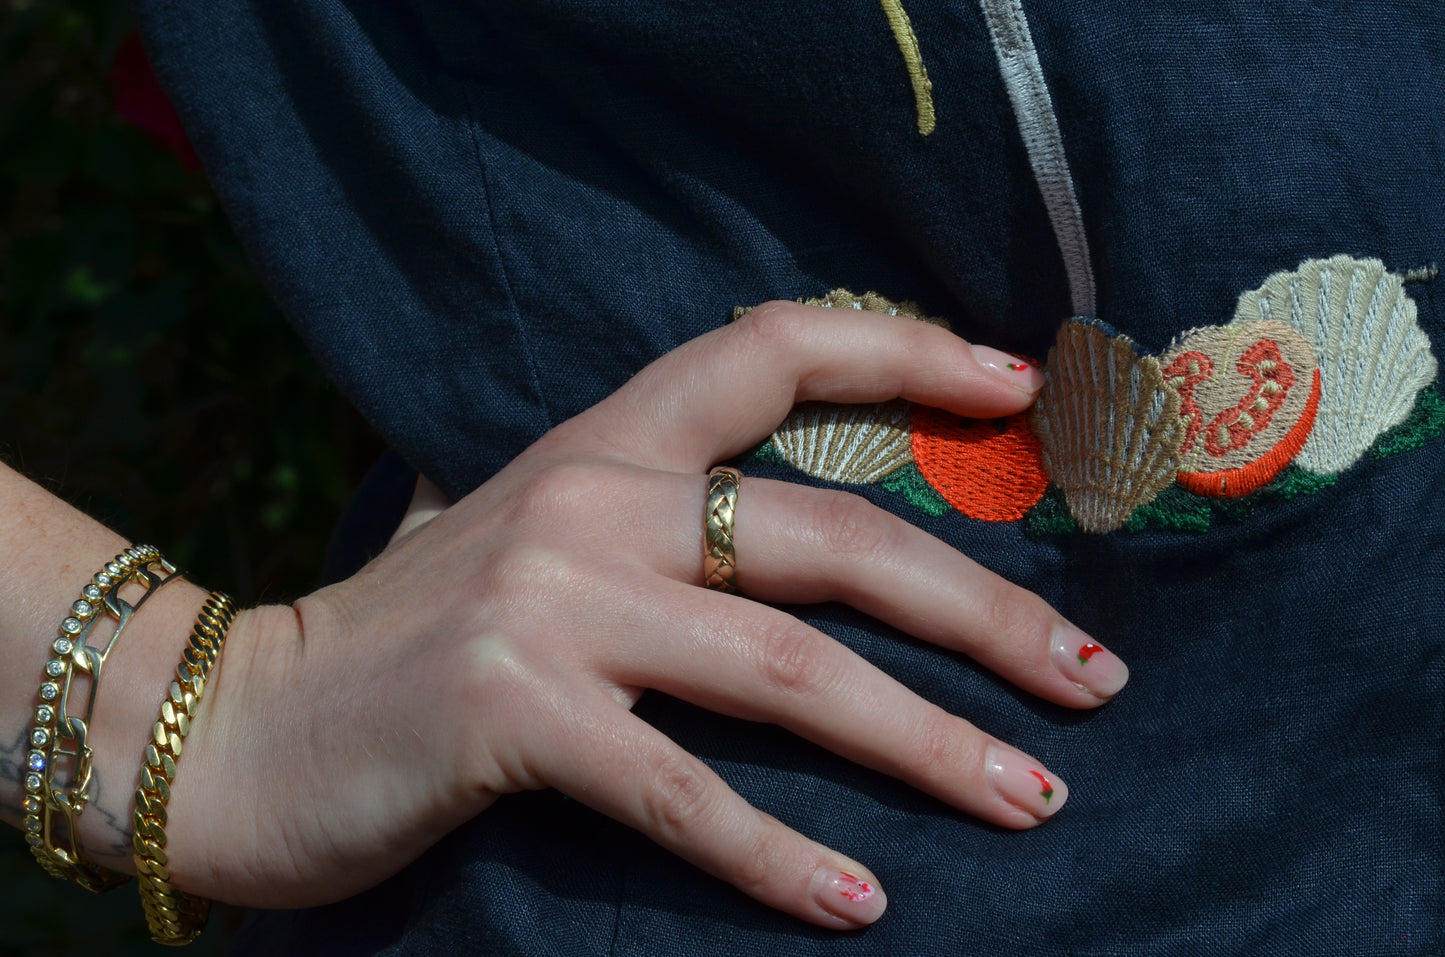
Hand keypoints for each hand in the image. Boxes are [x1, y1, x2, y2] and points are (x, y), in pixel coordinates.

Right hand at [170, 301, 1128, 926]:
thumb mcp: (535, 538)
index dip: (903, 352)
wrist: (241, 720)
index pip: (771, 348)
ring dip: (925, 742)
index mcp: (601, 443)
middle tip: (1092, 682)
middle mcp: (589, 504)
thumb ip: (645, 519)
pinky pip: (682, 791)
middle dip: (981, 611)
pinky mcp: (512, 717)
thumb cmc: (405, 636)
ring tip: (1030, 800)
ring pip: (788, 668)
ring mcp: (551, 607)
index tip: (1019, 384)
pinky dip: (778, 852)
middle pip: (832, 538)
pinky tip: (861, 901)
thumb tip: (799, 557)